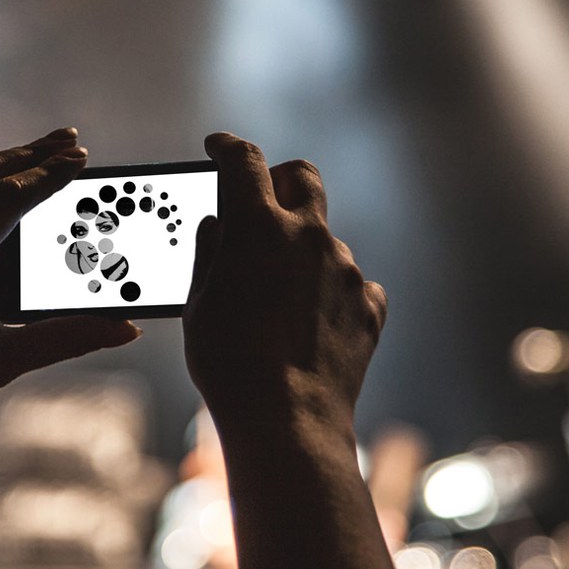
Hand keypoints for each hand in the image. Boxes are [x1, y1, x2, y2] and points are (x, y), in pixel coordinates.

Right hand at [181, 134, 431, 568]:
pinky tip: (311, 328)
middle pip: (302, 177)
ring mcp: (346, 268)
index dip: (227, 148)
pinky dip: (331, 295)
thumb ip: (210, 254)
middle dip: (281, 180)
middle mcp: (308, 235)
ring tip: (278, 304)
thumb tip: (219, 226)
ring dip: (303, 256)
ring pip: (325, 241)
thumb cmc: (229, 365)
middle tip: (263, 201)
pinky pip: (352, 285)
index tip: (218, 148)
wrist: (287, 421)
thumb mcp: (199, 304)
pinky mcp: (370, 304)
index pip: (243, 160)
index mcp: (256, 226)